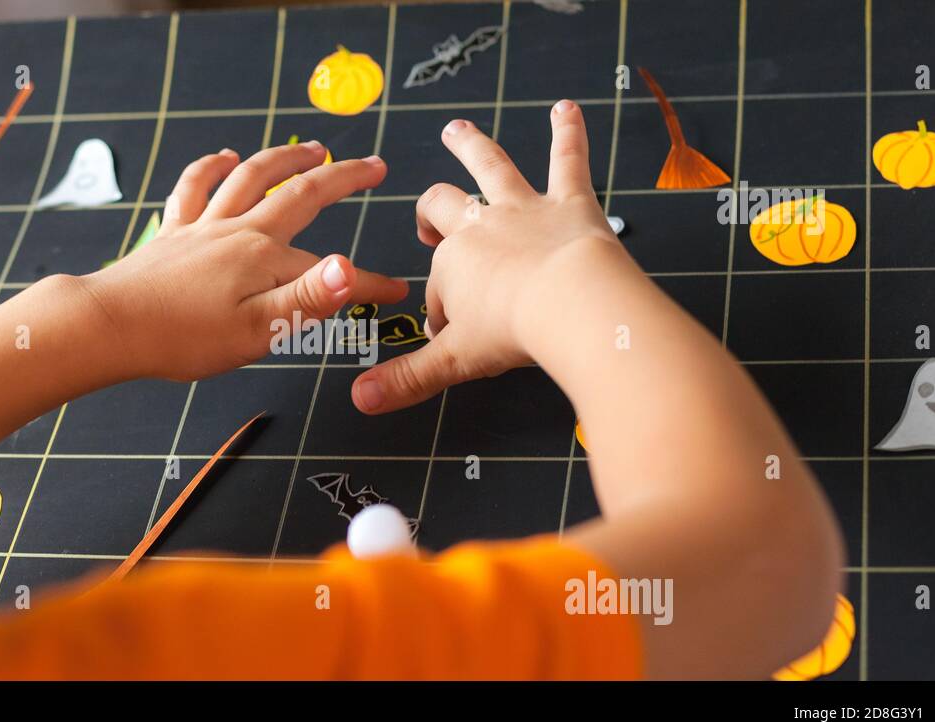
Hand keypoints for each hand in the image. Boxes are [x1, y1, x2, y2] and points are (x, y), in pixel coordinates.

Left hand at [83, 141, 408, 380]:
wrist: (108, 325)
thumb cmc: (180, 338)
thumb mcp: (255, 330)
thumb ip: (307, 298)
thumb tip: (352, 270)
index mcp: (263, 258)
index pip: (331, 272)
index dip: (368, 283)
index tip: (396, 291)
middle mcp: (238, 231)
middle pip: (298, 193)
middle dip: (341, 178)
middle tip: (372, 167)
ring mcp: (204, 226)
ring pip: (250, 176)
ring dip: (285, 158)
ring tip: (311, 148)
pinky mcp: (175, 233)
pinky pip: (195, 186)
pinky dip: (212, 167)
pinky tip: (224, 156)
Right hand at [351, 100, 621, 413]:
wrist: (574, 305)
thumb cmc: (515, 331)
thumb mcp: (454, 360)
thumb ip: (408, 378)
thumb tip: (360, 400)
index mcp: (452, 263)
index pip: (438, 289)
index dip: (442, 313)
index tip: (454, 336)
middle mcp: (482, 226)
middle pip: (445, 207)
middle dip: (431, 211)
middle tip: (425, 216)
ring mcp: (525, 208)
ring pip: (492, 167)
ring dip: (472, 147)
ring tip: (457, 129)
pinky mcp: (571, 201)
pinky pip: (567, 160)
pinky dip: (568, 132)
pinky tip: (567, 108)